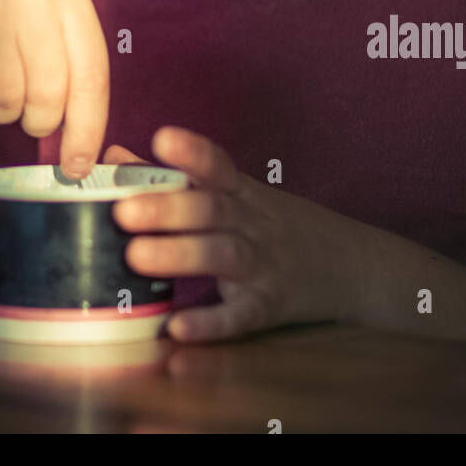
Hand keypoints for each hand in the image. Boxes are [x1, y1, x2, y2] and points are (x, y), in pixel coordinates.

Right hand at [0, 0, 108, 176]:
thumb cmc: (6, 11)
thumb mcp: (50, 22)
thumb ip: (73, 71)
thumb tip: (82, 154)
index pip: (91, 79)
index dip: (87, 132)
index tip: (78, 168)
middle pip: (47, 98)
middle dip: (37, 122)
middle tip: (26, 113)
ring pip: (6, 102)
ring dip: (0, 110)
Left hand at [107, 126, 370, 340]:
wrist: (352, 266)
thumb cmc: (274, 225)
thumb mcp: (234, 194)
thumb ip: (173, 177)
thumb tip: (113, 158)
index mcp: (242, 192)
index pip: (218, 165)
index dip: (191, 151)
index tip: (162, 138)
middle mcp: (253, 223)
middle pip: (212, 208)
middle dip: (167, 208)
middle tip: (124, 211)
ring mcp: (264, 264)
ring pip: (223, 255)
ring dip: (180, 255)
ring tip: (136, 257)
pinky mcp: (271, 306)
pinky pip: (241, 315)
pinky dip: (211, 323)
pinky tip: (177, 327)